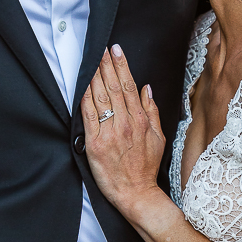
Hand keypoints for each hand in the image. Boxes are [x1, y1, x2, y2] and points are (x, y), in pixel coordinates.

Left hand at [80, 45, 164, 219]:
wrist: (136, 193)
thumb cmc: (146, 167)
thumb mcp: (159, 137)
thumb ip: (151, 111)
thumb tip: (146, 89)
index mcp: (140, 120)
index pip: (128, 86)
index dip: (121, 65)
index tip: (116, 50)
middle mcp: (125, 123)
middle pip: (113, 87)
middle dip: (106, 64)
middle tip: (100, 47)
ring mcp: (109, 133)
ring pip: (100, 98)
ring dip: (95, 76)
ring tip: (91, 59)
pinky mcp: (95, 143)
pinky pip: (88, 116)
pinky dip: (85, 98)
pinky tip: (82, 85)